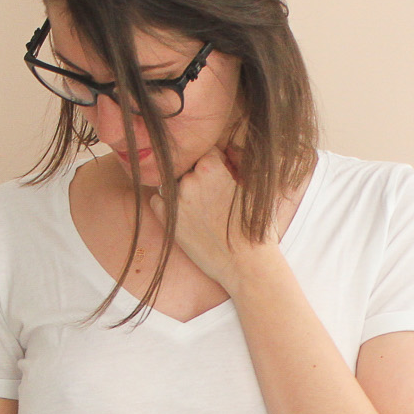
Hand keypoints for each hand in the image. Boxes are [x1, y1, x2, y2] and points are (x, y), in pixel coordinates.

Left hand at [144, 146, 274, 290]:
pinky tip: (187, 214)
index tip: (223, 173)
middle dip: (198, 174)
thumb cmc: (255, 227)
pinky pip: (158, 200)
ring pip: (172, 180)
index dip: (216, 161)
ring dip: (184, 188)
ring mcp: (176, 200)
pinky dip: (168, 203)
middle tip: (214, 193)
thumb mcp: (253, 186)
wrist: (246, 265)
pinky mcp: (168, 220)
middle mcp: (189, 180)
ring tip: (203, 206)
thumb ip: (238, 162)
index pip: (206, 150)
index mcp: (210, 166)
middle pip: (188, 165)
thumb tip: (230, 148)